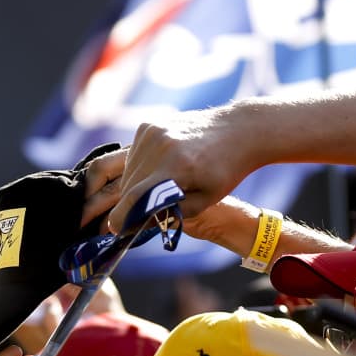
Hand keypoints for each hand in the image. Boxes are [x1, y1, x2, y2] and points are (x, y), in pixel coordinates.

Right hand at [84, 106, 260, 233]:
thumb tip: (137, 225)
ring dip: (133, 186)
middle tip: (141, 213)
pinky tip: (159, 168)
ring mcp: (151, 132)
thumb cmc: (226, 170)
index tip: (117, 229)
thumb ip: (171, 214)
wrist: (238, 130)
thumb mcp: (205, 200)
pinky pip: (132, 156)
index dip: (121, 217)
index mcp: (176, 166)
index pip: (135, 197)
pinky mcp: (148, 126)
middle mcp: (159, 145)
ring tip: (156, 189)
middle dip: (129, 203)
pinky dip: (139, 168)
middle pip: (127, 186)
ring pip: (127, 171)